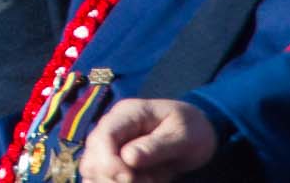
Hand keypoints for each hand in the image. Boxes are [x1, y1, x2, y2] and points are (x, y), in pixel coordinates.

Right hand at [78, 98, 217, 182]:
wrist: (197, 132)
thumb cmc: (192, 129)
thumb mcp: (182, 135)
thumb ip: (156, 146)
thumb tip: (128, 158)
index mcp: (128, 114)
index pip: (103, 137)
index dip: (108, 162)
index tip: (129, 179)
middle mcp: (113, 127)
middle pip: (92, 159)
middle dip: (114, 178)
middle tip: (149, 181)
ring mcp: (111, 145)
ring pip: (94, 173)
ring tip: (150, 180)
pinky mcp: (114, 161)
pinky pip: (104, 179)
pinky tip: (144, 182)